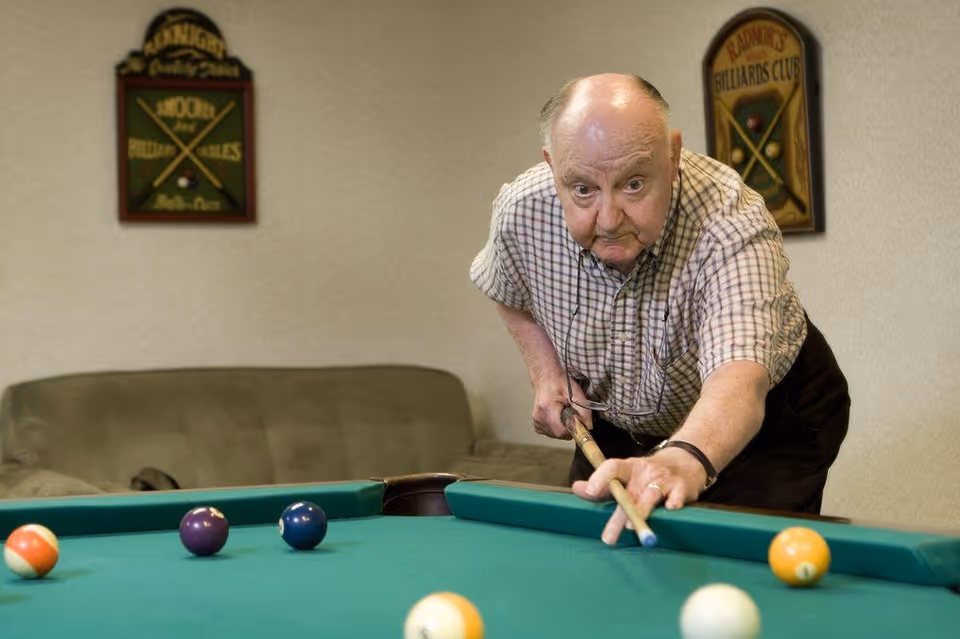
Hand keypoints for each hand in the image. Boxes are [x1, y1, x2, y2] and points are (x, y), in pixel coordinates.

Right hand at [531, 374, 591, 439]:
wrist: (545, 376)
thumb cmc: (559, 381)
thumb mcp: (575, 392)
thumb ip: (584, 410)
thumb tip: (588, 426)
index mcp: (547, 408)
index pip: (562, 431)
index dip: (573, 428)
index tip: (578, 422)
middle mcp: (539, 417)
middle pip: (560, 434)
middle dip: (569, 426)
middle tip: (570, 412)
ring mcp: (536, 422)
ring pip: (557, 435)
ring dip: (564, 426)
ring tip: (563, 412)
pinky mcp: (537, 425)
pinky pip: (552, 433)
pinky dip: (558, 426)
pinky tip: (557, 415)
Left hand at [571, 446, 707, 544]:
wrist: (686, 462)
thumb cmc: (649, 475)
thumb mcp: (627, 476)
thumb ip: (604, 485)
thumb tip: (577, 489)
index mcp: (630, 468)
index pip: (612, 467)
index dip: (600, 477)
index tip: (590, 491)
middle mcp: (646, 473)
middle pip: (629, 493)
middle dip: (618, 515)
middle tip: (607, 538)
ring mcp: (664, 480)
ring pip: (651, 496)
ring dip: (641, 511)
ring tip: (630, 526)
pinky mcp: (682, 488)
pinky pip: (676, 498)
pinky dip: (673, 505)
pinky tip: (669, 511)